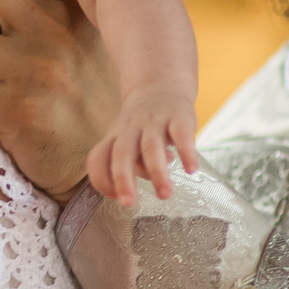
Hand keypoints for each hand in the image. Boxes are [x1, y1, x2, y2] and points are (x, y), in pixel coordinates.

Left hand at [87, 84, 200, 205]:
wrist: (160, 84)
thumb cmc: (142, 125)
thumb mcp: (128, 140)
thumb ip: (134, 163)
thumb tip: (151, 178)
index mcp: (114, 137)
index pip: (98, 158)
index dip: (102, 180)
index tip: (116, 198)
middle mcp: (131, 128)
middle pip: (121, 154)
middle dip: (123, 180)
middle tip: (128, 203)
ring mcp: (155, 121)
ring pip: (151, 147)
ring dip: (157, 173)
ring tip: (165, 195)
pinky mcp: (179, 116)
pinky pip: (181, 134)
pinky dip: (186, 152)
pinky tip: (191, 170)